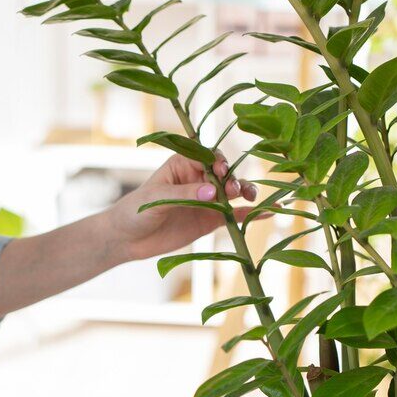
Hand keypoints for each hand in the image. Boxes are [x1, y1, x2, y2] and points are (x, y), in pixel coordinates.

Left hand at [104, 152, 263, 262]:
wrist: (128, 239)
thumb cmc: (135, 211)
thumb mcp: (156, 199)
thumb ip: (184, 194)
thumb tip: (213, 193)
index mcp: (183, 163)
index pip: (206, 156)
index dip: (217, 162)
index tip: (220, 172)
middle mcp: (199, 178)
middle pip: (224, 173)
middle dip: (232, 178)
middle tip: (233, 191)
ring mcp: (207, 199)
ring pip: (233, 191)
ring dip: (245, 191)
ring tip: (252, 197)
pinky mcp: (211, 219)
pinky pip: (235, 215)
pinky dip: (251, 214)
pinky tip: (268, 212)